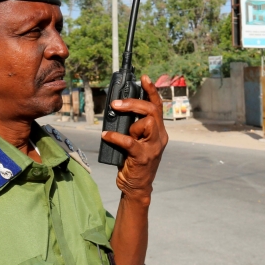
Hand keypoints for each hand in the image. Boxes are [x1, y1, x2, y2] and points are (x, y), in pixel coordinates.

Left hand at [100, 75, 168, 203]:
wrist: (137, 187)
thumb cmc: (133, 161)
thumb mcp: (136, 140)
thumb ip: (132, 126)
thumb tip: (117, 110)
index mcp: (159, 131)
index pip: (157, 106)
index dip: (151, 90)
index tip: (144, 77)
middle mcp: (160, 137)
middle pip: (151, 111)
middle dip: (133, 103)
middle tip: (116, 104)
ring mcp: (153, 147)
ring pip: (145, 123)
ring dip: (130, 126)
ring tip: (119, 135)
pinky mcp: (143, 157)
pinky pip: (129, 141)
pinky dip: (115, 137)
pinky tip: (105, 136)